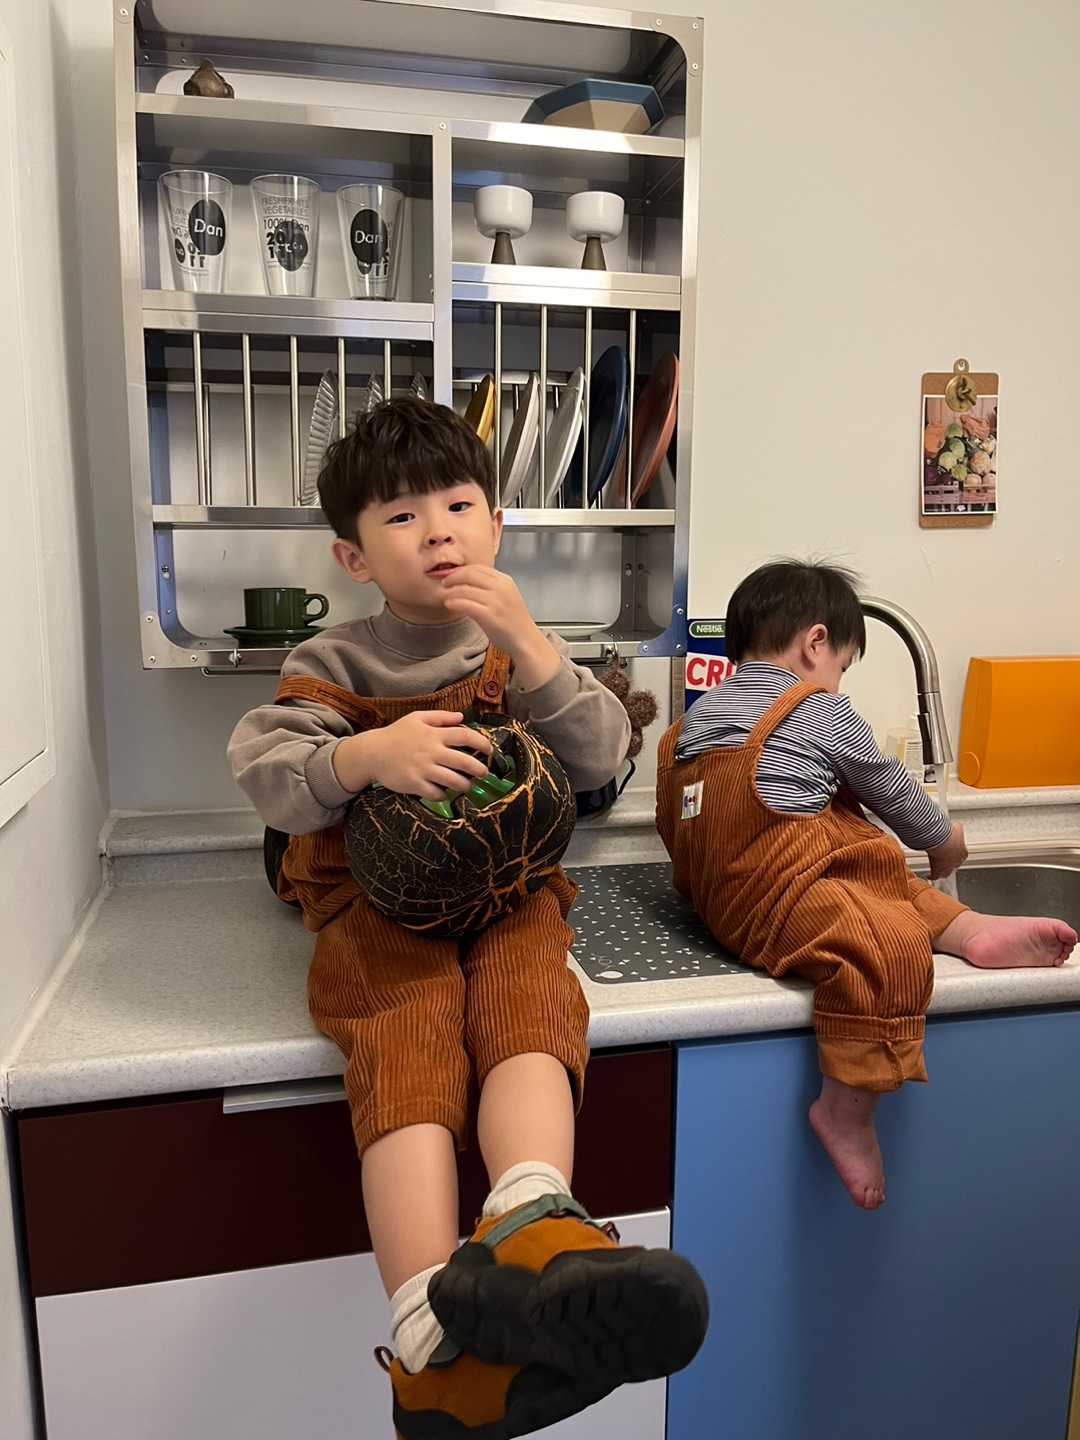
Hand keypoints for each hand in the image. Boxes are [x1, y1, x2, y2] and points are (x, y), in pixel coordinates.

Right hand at [331, 711, 491, 800]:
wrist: (372, 753)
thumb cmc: (395, 735)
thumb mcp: (417, 719)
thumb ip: (440, 717)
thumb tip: (461, 717)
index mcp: (434, 734)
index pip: (466, 737)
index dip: (482, 743)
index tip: (489, 750)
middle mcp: (432, 752)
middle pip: (466, 762)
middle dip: (480, 769)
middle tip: (483, 773)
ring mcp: (424, 769)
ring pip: (455, 781)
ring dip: (465, 785)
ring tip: (466, 785)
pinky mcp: (415, 784)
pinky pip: (437, 794)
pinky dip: (443, 795)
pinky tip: (443, 792)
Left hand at [440, 564, 559, 689]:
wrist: (525, 640)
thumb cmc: (514, 621)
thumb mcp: (505, 597)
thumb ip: (489, 588)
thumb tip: (465, 583)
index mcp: (505, 580)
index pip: (478, 567)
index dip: (461, 570)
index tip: (452, 575)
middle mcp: (500, 587)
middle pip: (469, 574)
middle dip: (453, 577)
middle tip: (445, 583)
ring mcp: (495, 601)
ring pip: (465, 589)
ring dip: (451, 592)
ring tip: (446, 597)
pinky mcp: (489, 615)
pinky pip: (465, 604)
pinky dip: (454, 602)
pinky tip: (449, 604)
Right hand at [927, 821, 967, 879]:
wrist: (943, 843)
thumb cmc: (950, 835)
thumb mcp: (957, 828)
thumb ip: (956, 829)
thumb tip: (955, 826)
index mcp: (962, 851)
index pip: (963, 855)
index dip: (959, 854)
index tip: (955, 852)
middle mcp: (956, 861)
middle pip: (956, 865)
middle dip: (952, 864)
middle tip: (947, 862)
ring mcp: (947, 867)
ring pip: (947, 873)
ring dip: (944, 872)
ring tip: (940, 872)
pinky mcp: (938, 870)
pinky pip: (935, 875)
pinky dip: (932, 876)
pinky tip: (930, 876)